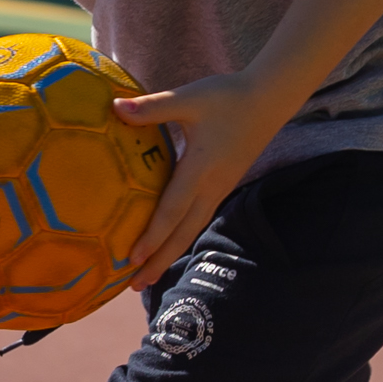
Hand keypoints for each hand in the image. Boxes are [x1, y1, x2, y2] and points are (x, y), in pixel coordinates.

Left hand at [109, 71, 286, 284]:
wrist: (268, 99)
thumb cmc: (226, 96)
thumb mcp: (188, 98)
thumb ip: (152, 107)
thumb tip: (114, 107)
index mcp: (200, 168)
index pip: (172, 210)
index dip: (152, 236)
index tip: (132, 258)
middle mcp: (211, 186)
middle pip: (183, 233)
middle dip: (159, 261)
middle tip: (134, 285)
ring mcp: (219, 188)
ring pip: (192, 230)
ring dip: (170, 254)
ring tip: (148, 276)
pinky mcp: (222, 185)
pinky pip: (198, 218)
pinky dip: (181, 237)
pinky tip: (169, 243)